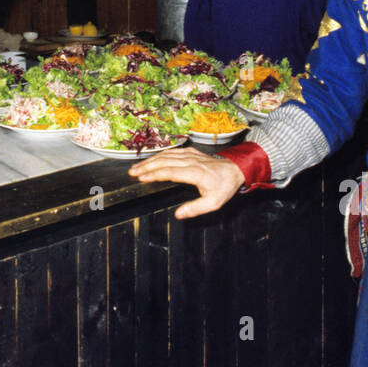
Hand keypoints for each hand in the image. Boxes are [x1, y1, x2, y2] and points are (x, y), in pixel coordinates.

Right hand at [129, 149, 244, 218]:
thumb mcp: (214, 202)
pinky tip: (152, 159)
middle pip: (164, 162)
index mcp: (195, 173)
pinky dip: (159, 155)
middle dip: (147, 166)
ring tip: (137, 167)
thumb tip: (178, 215)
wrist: (235, 169)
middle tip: (132, 172)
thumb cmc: (224, 186)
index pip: (170, 172)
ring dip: (150, 160)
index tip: (141, 177)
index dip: (154, 174)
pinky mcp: (190, 152)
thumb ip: (196, 208)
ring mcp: (190, 155)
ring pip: (166, 155)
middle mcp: (191, 161)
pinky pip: (172, 151)